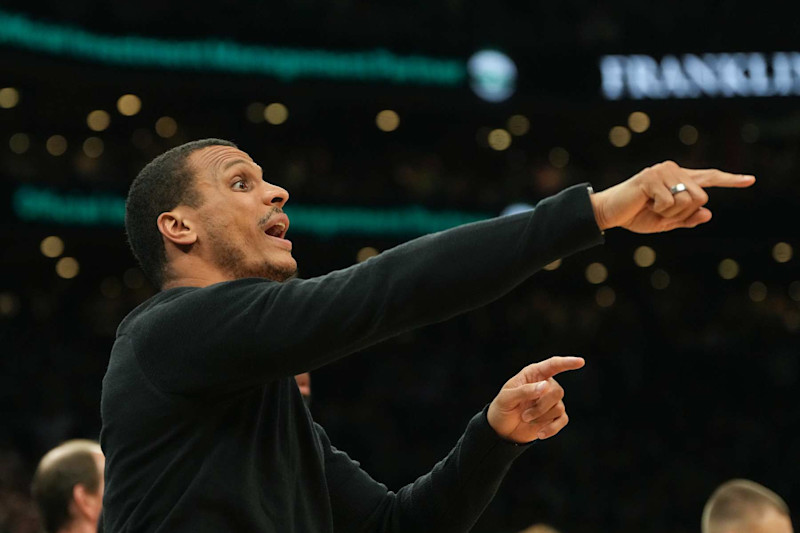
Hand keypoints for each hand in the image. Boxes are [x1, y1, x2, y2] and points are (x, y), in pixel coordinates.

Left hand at [487, 356, 584, 443]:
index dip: (567, 363)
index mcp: (533, 374)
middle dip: (541, 406)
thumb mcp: (507, 398)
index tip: (580, 362)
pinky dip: (551, 428)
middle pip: (557, 391)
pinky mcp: (555, 416)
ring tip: (526, 419)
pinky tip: (540, 433)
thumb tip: (545, 386)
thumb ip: (524, 390)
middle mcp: (546, 385)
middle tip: (524, 415)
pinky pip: (563, 420)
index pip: (553, 365)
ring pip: (558, 407)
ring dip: (541, 417)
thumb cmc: (503, 407)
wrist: (503, 429)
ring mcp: (552, 401)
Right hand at [590, 161, 754, 232]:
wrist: (609, 213)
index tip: (750, 180)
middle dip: (683, 213)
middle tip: (661, 212)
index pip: (709, 178)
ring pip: (687, 200)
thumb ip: (687, 219)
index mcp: (679, 179)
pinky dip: (658, 210)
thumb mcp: (665, 222)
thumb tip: (708, 214)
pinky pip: (670, 202)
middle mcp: (673, 170)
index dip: (730, 180)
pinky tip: (644, 204)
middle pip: (700, 197)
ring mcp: (662, 171)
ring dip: (670, 213)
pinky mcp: (651, 177)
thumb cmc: (635, 215)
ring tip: (652, 207)